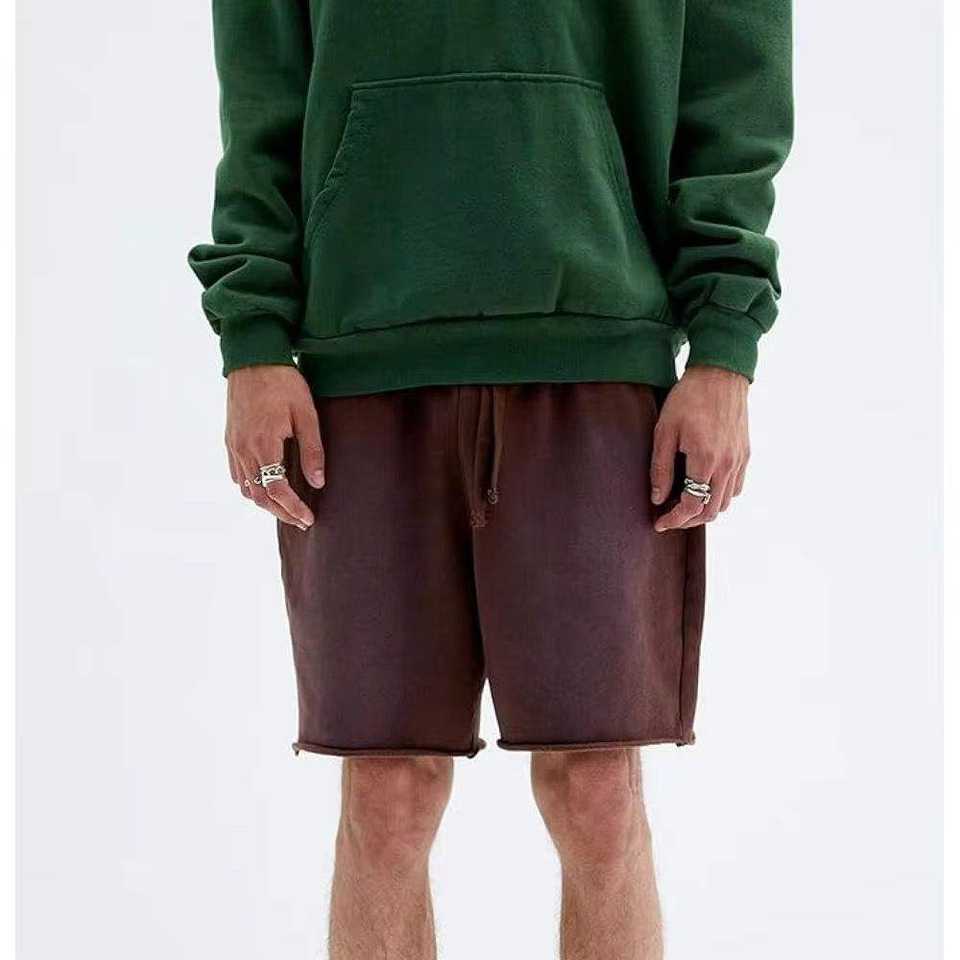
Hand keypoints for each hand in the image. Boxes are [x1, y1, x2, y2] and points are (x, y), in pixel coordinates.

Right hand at [225, 365, 324, 528]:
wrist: (253, 358)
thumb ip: (312, 451)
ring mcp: (233, 445)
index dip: (293, 508)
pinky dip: (252, 488)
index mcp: (263, 445)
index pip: (276, 490)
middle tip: (301, 521)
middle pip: (259, 496)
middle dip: (281, 513)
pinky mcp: (230, 439)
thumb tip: (318, 482)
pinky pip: (237, 474)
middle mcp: (244, 450)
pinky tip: (265, 488)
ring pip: (246, 488)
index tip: (308, 518)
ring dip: (266, 503)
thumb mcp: (306, 415)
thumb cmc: (283, 383)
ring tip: (287, 508)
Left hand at [650, 365, 749, 531]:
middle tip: (670, 518)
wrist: (720, 374)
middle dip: (688, 520)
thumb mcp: (664, 431)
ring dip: (705, 510)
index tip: (659, 523)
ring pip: (726, 502)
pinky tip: (704, 489)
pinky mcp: (745, 453)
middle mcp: (727, 464)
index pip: (692, 505)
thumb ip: (661, 467)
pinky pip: (736, 487)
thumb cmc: (688, 398)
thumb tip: (657, 498)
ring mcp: (740, 460)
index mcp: (705, 460)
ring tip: (684, 505)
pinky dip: (720, 496)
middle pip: (711, 511)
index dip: (674, 520)